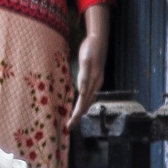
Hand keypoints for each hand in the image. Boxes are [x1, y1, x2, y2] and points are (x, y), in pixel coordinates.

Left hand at [66, 4, 109, 130]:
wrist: (98, 39)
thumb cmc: (91, 48)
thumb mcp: (87, 59)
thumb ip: (85, 74)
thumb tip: (82, 90)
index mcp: (93, 81)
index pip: (83, 102)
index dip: (77, 114)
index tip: (70, 124)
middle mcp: (96, 84)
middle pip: (86, 104)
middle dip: (78, 116)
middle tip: (69, 127)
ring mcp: (96, 81)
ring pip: (88, 101)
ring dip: (81, 111)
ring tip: (74, 120)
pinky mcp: (94, 78)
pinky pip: (89, 94)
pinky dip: (84, 102)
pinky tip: (80, 105)